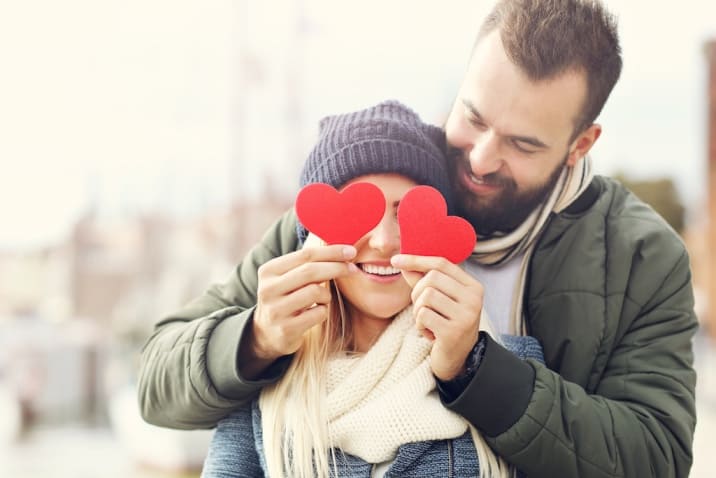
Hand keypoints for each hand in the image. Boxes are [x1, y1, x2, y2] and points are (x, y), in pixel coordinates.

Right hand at [240, 245, 356, 378]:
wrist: (267, 333)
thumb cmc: (286, 298)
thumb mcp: (288, 278)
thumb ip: (306, 264)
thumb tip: (341, 248)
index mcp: (269, 271)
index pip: (305, 255)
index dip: (331, 251)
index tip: (351, 251)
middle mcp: (268, 289)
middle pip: (311, 271)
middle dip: (337, 267)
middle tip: (352, 269)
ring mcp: (275, 310)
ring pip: (315, 292)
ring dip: (326, 295)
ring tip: (322, 299)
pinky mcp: (286, 329)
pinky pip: (318, 314)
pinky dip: (323, 311)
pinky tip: (316, 313)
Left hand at [391, 254, 483, 380]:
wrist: (458, 360)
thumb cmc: (446, 325)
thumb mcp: (438, 300)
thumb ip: (422, 281)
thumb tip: (402, 263)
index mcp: (473, 287)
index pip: (442, 264)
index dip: (416, 260)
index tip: (395, 260)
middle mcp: (474, 299)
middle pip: (431, 278)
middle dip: (417, 292)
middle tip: (422, 309)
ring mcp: (466, 315)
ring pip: (426, 295)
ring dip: (418, 310)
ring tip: (428, 322)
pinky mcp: (454, 332)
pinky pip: (423, 316)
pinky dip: (420, 325)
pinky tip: (430, 334)